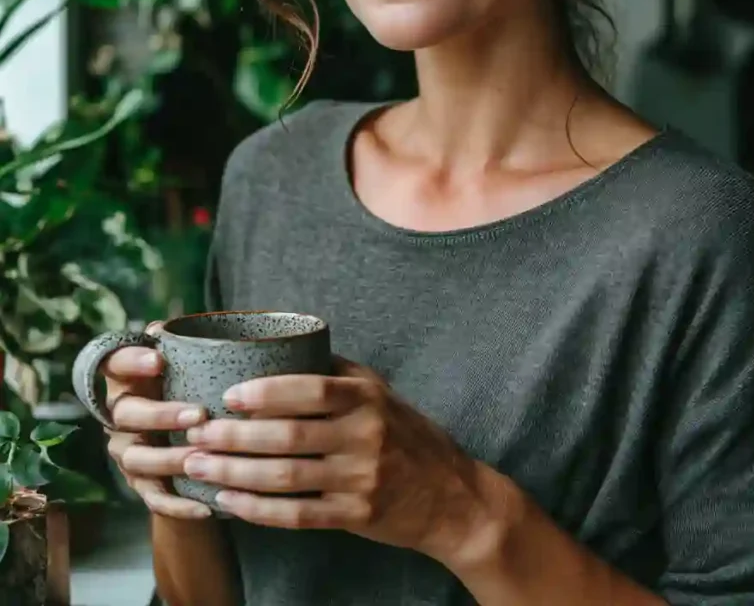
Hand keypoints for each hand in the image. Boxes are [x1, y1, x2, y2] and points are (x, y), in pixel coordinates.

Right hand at [102, 323, 210, 519]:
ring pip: (139, 459)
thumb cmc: (180, 390)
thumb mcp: (179, 367)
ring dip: (170, 460)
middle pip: (127, 415)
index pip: (113, 363)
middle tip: (198, 416)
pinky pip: (155, 498)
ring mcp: (127, 453)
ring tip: (200, 459)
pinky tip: (206, 506)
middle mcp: (119, 417)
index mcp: (125, 381)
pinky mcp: (141, 485)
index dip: (131, 361)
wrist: (177, 444)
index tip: (159, 359)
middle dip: (162, 415)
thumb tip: (163, 327)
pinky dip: (179, 505)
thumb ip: (176, 349)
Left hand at [182, 356, 489, 561]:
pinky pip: (298, 515)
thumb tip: (281, 343)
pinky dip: (258, 509)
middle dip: (235, 436)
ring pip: (286, 477)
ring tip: (198, 465)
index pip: (311, 389)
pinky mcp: (356, 515)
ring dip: (235, 472)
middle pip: (289, 436)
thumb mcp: (380, 392)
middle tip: (196, 432)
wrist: (452, 496)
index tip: (227, 394)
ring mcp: (360, 479)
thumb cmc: (407, 435)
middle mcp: (365, 435)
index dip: (266, 392)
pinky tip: (228, 500)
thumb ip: (336, 373)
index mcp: (367, 398)